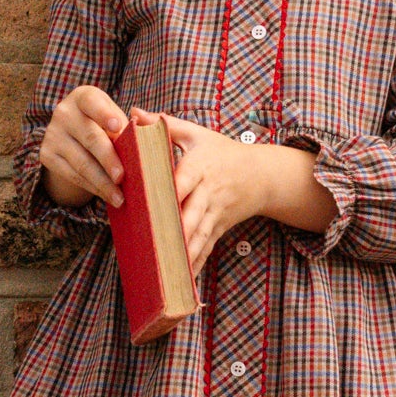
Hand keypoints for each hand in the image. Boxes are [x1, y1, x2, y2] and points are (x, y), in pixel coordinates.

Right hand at [40, 84, 126, 208]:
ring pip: (81, 162)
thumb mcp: (116, 117)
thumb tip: (143, 122)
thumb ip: (134, 121)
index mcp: (84, 97)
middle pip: (90, 137)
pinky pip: (73, 175)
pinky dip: (92, 188)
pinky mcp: (47, 155)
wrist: (74, 138)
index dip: (105, 114)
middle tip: (122, 177)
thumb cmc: (104, 125)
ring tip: (120, 198)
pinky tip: (106, 196)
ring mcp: (53, 134)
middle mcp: (64, 112)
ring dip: (102, 183)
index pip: (92, 102)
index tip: (118, 127)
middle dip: (108, 159)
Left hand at [156, 114, 271, 276]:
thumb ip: (164, 125)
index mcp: (200, 165)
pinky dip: (196, 265)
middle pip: (192, 213)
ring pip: (200, 235)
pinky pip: (207, 247)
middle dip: (177, 232)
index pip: (184, 178)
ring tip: (168, 272)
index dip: (171, 191)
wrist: (262, 174)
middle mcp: (209, 191)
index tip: (154, 203)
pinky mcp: (220, 227)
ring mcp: (216, 212)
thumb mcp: (197, 134)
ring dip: (185, 254)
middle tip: (157, 248)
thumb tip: (134, 114)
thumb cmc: (222, 152)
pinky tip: (183, 282)